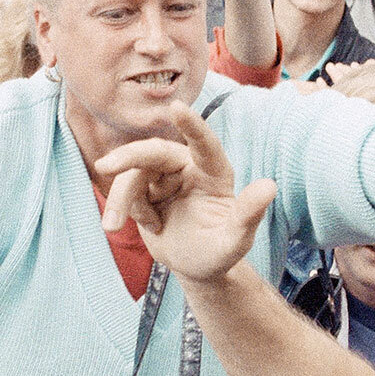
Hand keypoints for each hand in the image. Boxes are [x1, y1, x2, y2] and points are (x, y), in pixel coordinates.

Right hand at [94, 102, 277, 282]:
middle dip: (129, 157)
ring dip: (120, 199)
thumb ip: (248, 215)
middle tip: (105, 166)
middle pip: (155, 152)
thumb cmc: (219, 253)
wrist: (194, 267)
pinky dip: (125, 209)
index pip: (204, 144)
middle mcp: (188, 167)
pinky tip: (150, 227)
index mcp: (214, 173)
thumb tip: (269, 186)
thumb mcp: (235, 242)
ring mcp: (164, 176)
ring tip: (112, 227)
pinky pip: (125, 188)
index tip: (176, 108)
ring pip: (133, 173)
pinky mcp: (145, 187)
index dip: (191, 126)